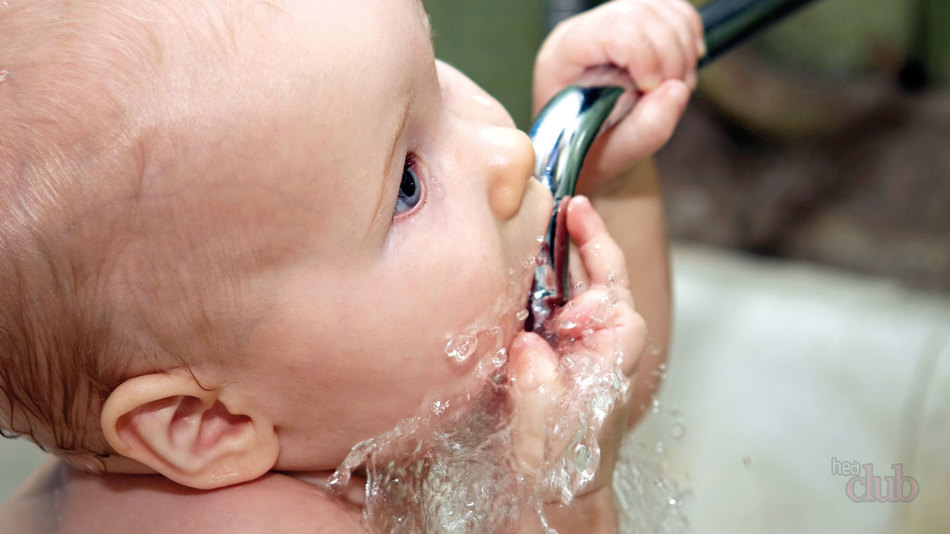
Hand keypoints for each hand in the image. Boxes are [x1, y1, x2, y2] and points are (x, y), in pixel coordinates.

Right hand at [509, 197, 646, 502]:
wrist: (557, 492)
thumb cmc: (562, 464)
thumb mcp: (547, 427)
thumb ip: (540, 386)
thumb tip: (528, 344)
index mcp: (613, 350)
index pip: (614, 285)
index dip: (595, 249)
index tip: (574, 213)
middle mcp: (603, 341)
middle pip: (599, 276)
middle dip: (582, 236)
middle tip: (564, 199)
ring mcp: (582, 345)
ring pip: (576, 288)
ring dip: (558, 255)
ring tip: (534, 219)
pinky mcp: (561, 352)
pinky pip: (552, 306)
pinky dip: (538, 282)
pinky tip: (515, 267)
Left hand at [533, 0, 702, 194]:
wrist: (594, 150)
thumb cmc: (593, 151)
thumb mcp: (614, 155)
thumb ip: (643, 131)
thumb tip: (676, 91)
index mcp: (564, 57)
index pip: (610, 29)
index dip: (644, 53)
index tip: (653, 87)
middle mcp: (585, 32)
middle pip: (640, 13)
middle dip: (670, 55)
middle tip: (674, 92)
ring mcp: (612, 22)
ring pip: (661, 9)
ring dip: (683, 48)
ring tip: (678, 86)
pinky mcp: (637, 23)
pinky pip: (674, 11)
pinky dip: (690, 37)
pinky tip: (682, 69)